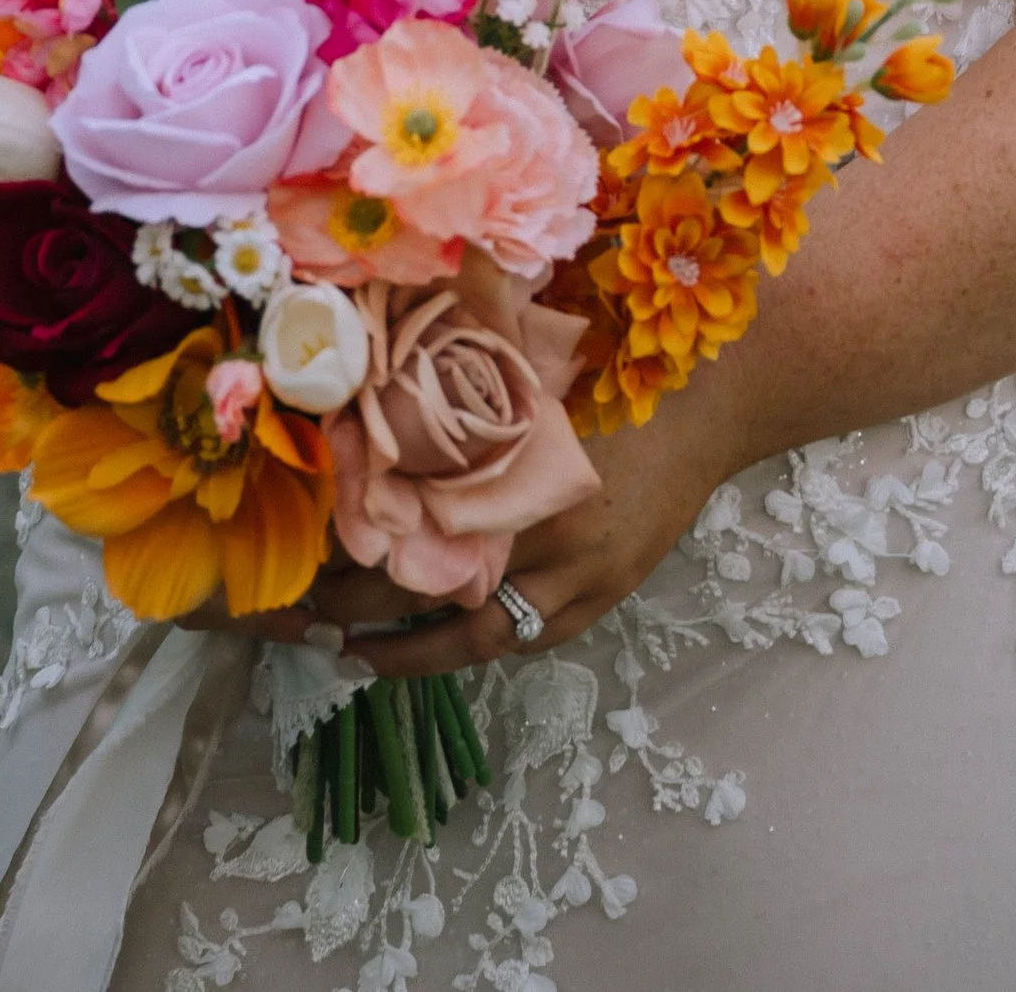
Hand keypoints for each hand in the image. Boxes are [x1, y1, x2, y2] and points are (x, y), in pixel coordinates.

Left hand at [274, 375, 749, 681]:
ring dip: (412, 651)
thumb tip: (382, 382)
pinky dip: (478, 646)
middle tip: (306, 611)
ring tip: (352, 654)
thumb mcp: (533, 361)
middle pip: (437, 587)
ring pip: (480, 634)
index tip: (307, 549)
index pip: (417, 522)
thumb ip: (467, 380)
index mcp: (520, 465)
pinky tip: (434, 648)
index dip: (360, 544)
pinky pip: (533, 636)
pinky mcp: (605, 592)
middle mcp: (546, 529)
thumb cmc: (616, 364)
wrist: (709, 399)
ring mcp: (581, 572)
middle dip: (365, 606)